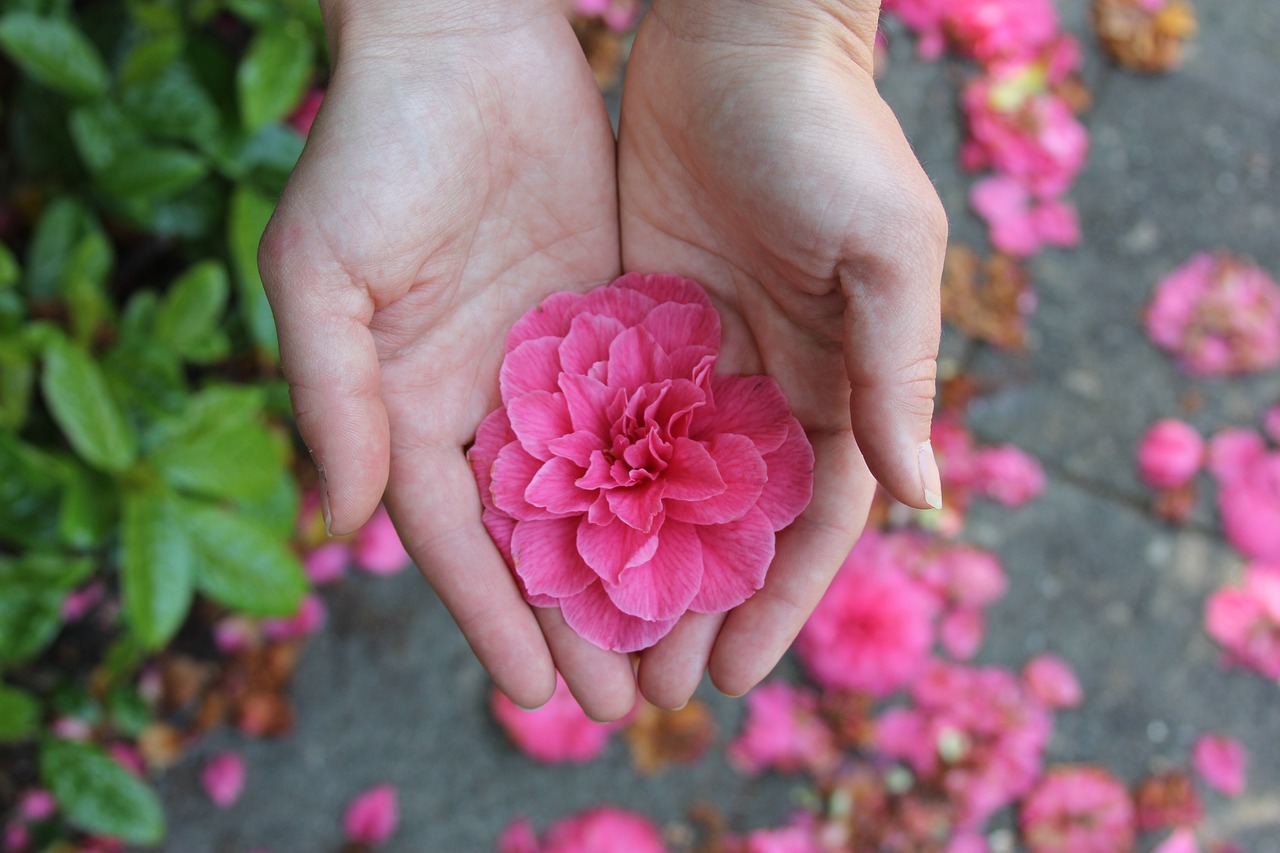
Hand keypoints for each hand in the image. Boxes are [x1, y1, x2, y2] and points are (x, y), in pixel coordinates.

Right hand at [259, 0, 639, 717]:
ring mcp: (558, 365)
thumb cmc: (372, 150)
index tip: (537, 691)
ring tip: (685, 644)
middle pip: (540, 535)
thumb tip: (348, 527)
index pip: (458, 539)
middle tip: (632, 701)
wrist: (462, 44)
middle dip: (579, 618)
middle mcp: (489, 402)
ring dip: (641, 566)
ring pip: (606, 490)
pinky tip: (720, 532)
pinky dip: (680, 476)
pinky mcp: (618, 320)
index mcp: (413, 407)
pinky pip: (654, 414)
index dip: (493, 616)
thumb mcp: (323, 275)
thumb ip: (335, 399)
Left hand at [617, 0, 947, 706]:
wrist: (740, 33)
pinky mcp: (630, 319)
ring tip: (593, 638)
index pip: (808, 520)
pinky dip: (585, 481)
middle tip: (647, 688)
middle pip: (727, 522)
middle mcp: (765, 383)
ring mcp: (694, 356)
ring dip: (632, 561)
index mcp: (836, 382)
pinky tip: (549, 538)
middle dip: (694, 603)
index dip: (776, 602)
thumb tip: (926, 499)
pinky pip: (605, 419)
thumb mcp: (884, 251)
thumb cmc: (829, 133)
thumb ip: (895, 373)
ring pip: (659, 486)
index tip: (732, 676)